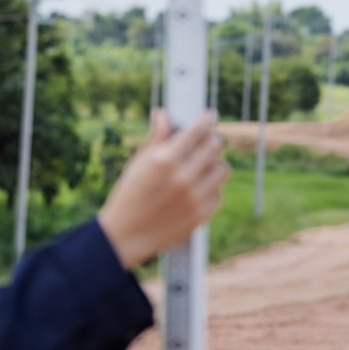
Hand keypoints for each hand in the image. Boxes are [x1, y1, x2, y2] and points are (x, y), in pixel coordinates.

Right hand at [98, 110, 229, 269]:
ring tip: (200, 167)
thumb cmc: (129, 195)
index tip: (210, 115)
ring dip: (213, 165)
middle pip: (215, 147)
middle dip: (211, 140)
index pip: (197, 131)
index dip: (206, 119)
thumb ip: (156, 138)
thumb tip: (164, 114)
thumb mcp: (138, 163)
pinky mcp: (201, 215)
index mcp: (164, 160)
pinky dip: (210, 189)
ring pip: (222, 170)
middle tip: (206, 141)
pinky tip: (196, 189)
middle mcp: (182, 178)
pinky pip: (219, 193)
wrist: (126, 235)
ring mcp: (194, 198)